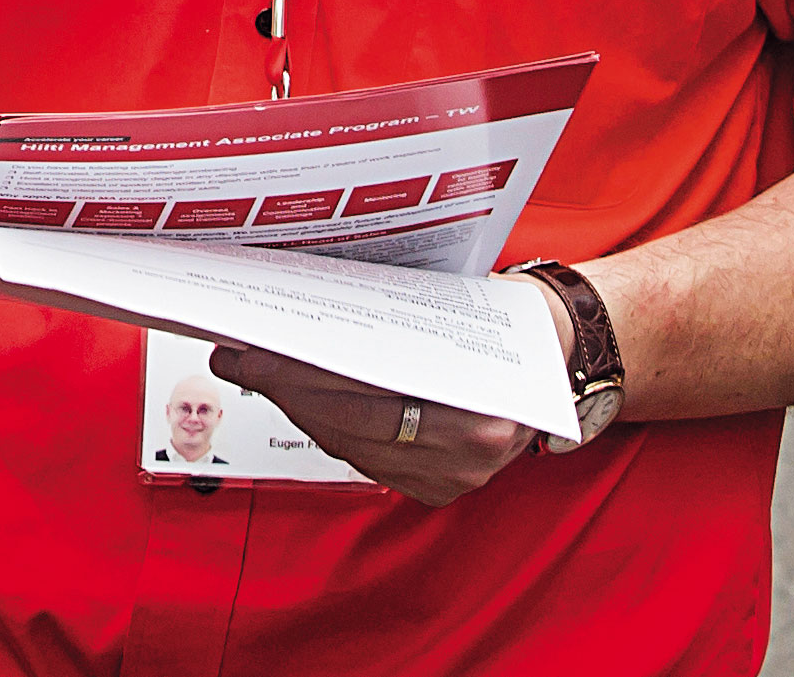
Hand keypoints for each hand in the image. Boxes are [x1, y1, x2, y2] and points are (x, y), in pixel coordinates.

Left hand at [202, 325, 555, 505]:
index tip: (255, 352)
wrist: (554, 350)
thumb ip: (386, 317)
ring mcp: (456, 478)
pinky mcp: (439, 489)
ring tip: (257, 370)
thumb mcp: (452, 304)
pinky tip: (299, 398)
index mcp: (483, 406)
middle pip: (351, 426)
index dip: (302, 376)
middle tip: (239, 356)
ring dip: (298, 408)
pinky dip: (328, 427)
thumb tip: (297, 309)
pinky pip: (365, 461)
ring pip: (351, 447)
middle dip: (286, 388)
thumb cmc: (501, 316)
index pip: (368, 398)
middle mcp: (473, 452)